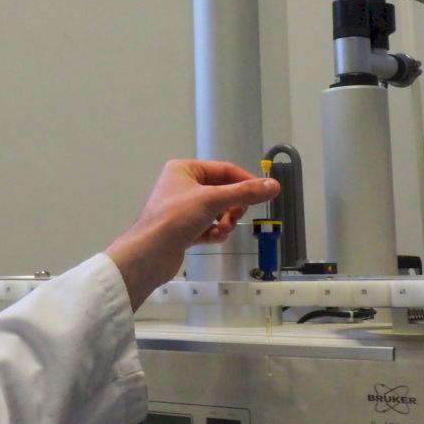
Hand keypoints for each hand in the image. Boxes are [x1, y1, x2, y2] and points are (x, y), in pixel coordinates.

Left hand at [105, 160, 279, 311]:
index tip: (264, 195)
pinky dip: (214, 232)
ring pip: (216, 211)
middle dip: (232, 207)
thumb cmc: (176, 218)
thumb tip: (274, 186)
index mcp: (185, 169)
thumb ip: (244, 193)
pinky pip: (207, 226)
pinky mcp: (181, 229)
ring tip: (222, 231)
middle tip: (235, 218)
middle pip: (222, 191)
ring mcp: (181, 208)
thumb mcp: (212, 200)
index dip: (245, 181)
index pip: (224, 170)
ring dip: (224, 221)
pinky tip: (214, 238)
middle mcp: (182, 185)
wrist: (148, 254)